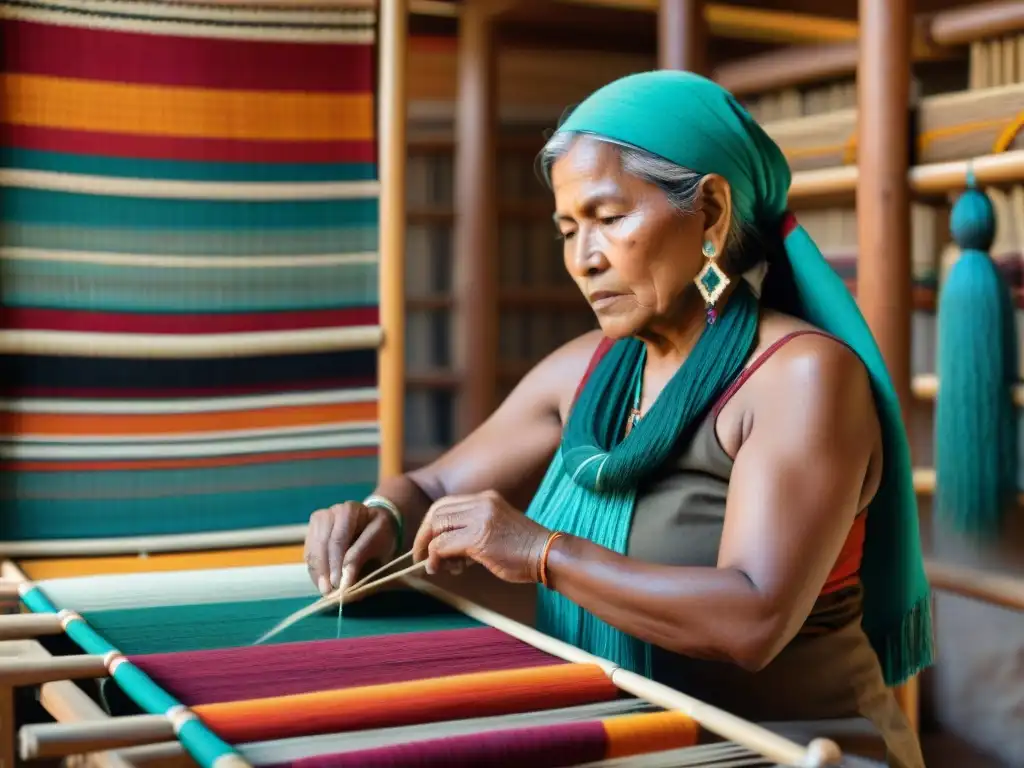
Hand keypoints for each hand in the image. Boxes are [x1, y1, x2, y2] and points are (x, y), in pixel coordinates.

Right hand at [304, 501, 398, 594]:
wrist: (373, 527)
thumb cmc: (379, 534)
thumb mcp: (378, 543)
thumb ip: (361, 557)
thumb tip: (345, 580)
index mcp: (349, 510)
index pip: (338, 539)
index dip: (336, 563)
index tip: (338, 584)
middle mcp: (329, 513)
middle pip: (322, 544)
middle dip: (325, 570)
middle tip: (329, 592)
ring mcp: (317, 523)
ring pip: (312, 550)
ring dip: (317, 573)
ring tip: (324, 591)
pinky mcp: (311, 534)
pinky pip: (309, 555)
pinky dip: (314, 571)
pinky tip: (321, 583)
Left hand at [412, 490, 550, 583]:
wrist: (547, 556)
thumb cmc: (523, 550)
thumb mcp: (496, 529)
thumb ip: (471, 531)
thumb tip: (442, 548)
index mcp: (486, 498)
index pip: (446, 504)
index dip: (431, 524)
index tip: (426, 543)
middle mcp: (481, 502)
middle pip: (437, 512)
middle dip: (424, 536)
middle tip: (420, 556)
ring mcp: (480, 518)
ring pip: (437, 527)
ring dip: (429, 549)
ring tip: (436, 566)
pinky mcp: (478, 537)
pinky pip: (443, 545)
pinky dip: (436, 558)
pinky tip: (441, 568)